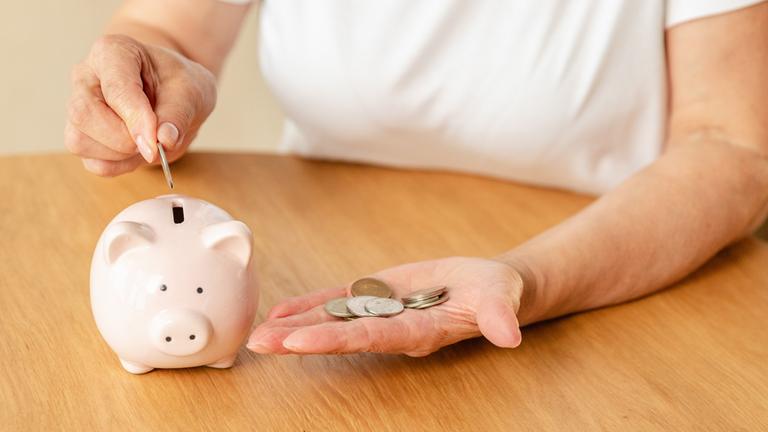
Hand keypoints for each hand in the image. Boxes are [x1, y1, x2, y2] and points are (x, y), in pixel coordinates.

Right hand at [65, 34, 215, 175]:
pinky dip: (119, 166)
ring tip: (150, 143)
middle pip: (84, 114)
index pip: (115, 87)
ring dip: (120, 155)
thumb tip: (164, 141)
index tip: (156, 143)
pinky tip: (137, 153)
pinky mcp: (80, 136)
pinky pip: (92, 162)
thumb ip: (178, 114)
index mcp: (112, 52)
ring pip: (79, 141)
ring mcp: (78, 107)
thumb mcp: (193, 90)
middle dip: (123, 139)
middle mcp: (86, 77)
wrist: (174, 94)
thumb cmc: (179, 84)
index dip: (135, 118)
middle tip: (156, 143)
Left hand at [248, 257, 527, 356]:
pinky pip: (339, 301)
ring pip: (332, 319)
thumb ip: (499, 317)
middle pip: (341, 334)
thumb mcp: (500, 300)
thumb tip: (510, 336)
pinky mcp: (377, 294)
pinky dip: (310, 304)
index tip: (300, 341)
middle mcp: (392, 327)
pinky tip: (281, 312)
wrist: (487, 286)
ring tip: (258, 336)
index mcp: (418, 332)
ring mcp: (381, 312)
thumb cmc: (496, 294)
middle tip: (259, 344)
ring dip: (295, 325)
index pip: (372, 337)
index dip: (335, 338)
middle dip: (301, 338)